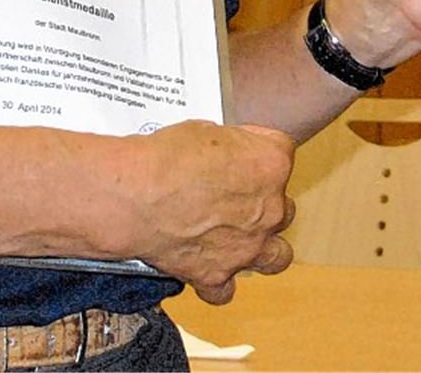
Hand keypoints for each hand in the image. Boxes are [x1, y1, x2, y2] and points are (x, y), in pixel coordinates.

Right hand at [107, 119, 295, 303]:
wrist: (137, 196)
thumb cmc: (169, 157)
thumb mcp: (209, 130)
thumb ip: (231, 148)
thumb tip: (224, 155)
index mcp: (272, 164)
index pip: (282, 152)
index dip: (258, 151)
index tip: (241, 153)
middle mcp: (270, 208)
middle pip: (283, 207)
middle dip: (264, 202)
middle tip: (237, 196)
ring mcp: (247, 246)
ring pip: (277, 256)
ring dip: (263, 248)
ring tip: (243, 239)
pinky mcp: (216, 275)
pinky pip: (226, 290)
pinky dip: (218, 282)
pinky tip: (206, 268)